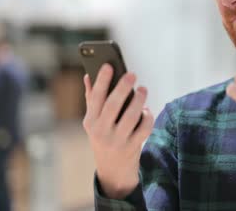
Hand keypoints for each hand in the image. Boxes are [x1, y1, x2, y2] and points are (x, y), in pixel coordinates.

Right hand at [82, 64, 154, 198]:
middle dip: (123, 88)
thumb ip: (92, 99)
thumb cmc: (104, 137)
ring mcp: (117, 140)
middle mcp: (101, 131)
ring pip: (131, 117)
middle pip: (113, 106)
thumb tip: (87, 75)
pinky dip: (147, 118)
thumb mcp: (94, 122)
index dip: (102, 80)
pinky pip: (144, 129)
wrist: (112, 171)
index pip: (95, 98)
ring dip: (139, 101)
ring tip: (143, 89)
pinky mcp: (132, 147)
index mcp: (90, 121)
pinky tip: (147, 111)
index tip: (108, 65)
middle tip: (132, 74)